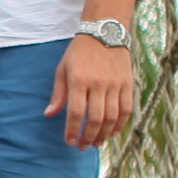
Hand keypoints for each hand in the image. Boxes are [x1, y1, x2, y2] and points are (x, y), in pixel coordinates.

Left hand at [47, 32, 134, 149]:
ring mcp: (115, 84)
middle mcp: (98, 83)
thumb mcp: (63, 69)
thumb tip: (49, 115)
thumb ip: (58, 93)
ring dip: (104, 134)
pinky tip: (112, 132)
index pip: (75, 112)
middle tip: (82, 146)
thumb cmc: (79, 52)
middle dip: (88, 136)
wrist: (105, 32)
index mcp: (79, 80)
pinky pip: (126, 109)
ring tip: (96, 142)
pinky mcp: (128, 83)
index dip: (72, 130)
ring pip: (112, 117)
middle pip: (95, 119)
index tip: (69, 141)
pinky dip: (120, 124)